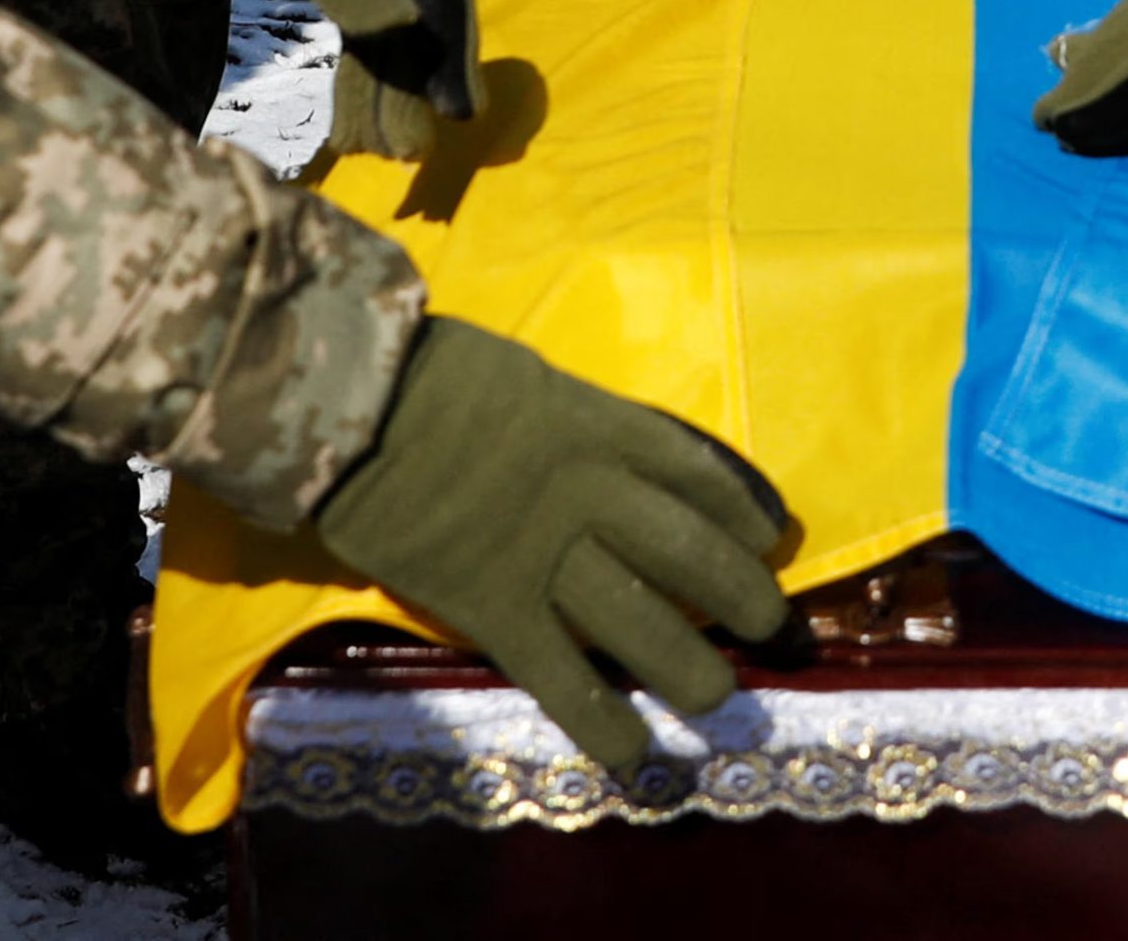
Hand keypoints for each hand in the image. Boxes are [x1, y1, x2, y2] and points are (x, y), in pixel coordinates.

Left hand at [194, 0, 479, 156]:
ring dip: (389, 100)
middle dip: (418, 90)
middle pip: (423, 28)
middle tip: (411, 152)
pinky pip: (362, 51)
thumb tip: (408, 24)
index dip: (456, 53)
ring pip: (392, 47)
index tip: (459, 112)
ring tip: (384, 154)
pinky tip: (351, 134)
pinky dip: (359, 91)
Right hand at [315, 318, 791, 769]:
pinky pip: (560, 678)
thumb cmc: (436, 375)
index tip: (770, 539)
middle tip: (773, 627)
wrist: (354, 408)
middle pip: (688, 555)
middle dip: (743, 596)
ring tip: (718, 697)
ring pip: (640, 624)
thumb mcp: (534, 381)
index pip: (697, 475)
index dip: (742, 512)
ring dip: (690, 670)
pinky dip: (603, 723)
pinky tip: (638, 753)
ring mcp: (545, 558)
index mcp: (603, 429)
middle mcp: (593, 497)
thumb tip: (615, 455)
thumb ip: (582, 422)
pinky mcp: (494, 610)